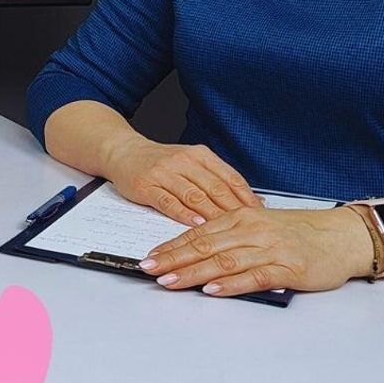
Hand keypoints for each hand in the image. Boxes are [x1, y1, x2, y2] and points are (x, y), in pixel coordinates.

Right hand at [106, 135, 262, 224]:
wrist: (122, 151)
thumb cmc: (159, 161)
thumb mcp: (190, 161)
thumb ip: (216, 178)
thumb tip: (249, 200)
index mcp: (199, 155)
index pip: (229, 177)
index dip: (247, 197)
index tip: (261, 215)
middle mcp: (183, 161)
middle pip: (215, 188)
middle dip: (234, 210)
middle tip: (249, 229)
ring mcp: (164, 173)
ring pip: (194, 196)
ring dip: (212, 215)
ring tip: (228, 231)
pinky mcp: (146, 186)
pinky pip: (169, 202)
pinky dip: (184, 215)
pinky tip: (195, 225)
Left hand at [140, 205, 372, 295]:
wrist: (345, 235)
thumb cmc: (302, 232)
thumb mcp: (262, 225)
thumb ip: (232, 236)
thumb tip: (198, 253)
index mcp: (242, 217)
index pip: (198, 233)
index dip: (171, 246)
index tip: (149, 257)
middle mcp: (252, 230)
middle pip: (204, 246)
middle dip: (173, 259)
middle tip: (149, 270)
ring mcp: (270, 249)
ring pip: (224, 261)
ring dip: (194, 272)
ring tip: (170, 282)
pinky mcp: (288, 268)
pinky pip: (254, 276)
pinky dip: (231, 284)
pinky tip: (212, 289)